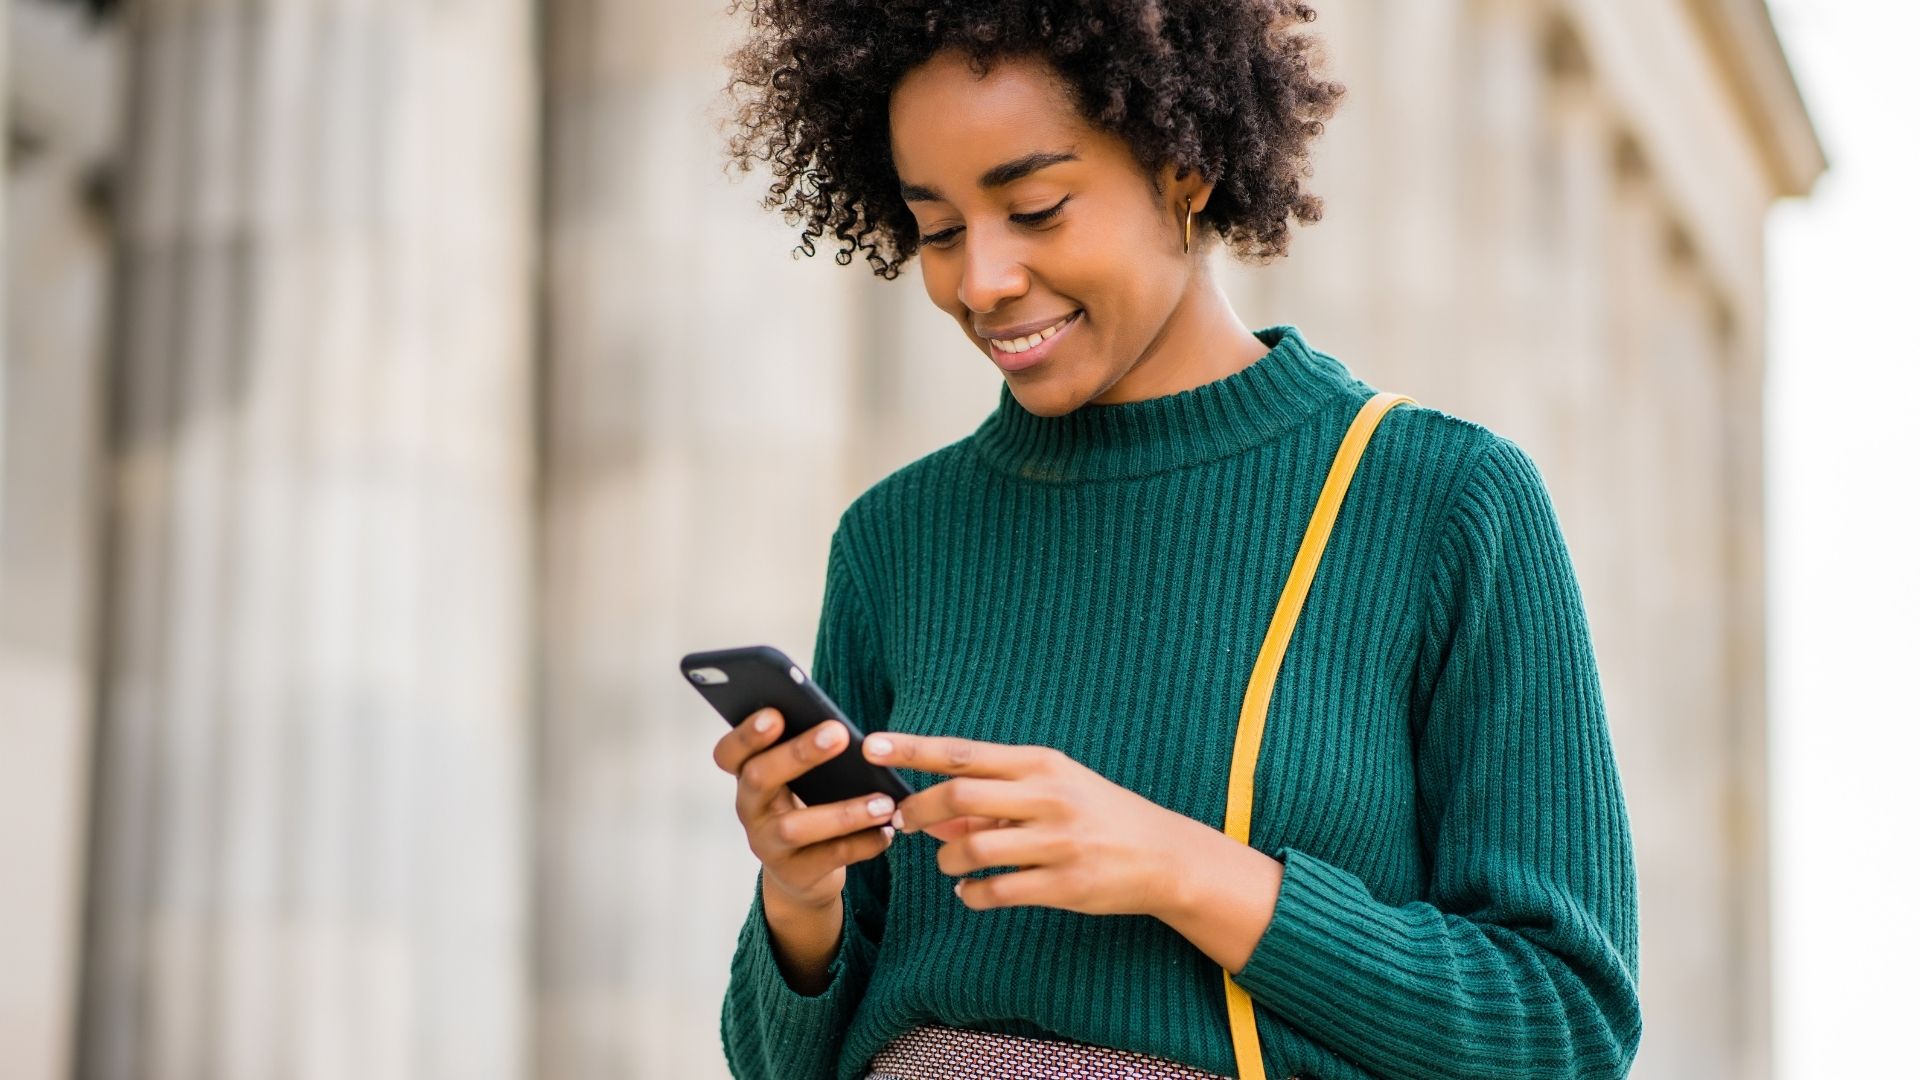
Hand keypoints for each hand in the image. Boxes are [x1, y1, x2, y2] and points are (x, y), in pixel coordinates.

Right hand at [712, 707, 897, 911]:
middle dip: (799, 755)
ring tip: (883, 802)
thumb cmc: (805, 807)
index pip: (729, 753)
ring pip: (794, 828)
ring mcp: (767, 845)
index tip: (775, 715)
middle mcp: (750, 809)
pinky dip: (862, 844)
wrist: (802, 873)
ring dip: (842, 813)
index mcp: (747, 776)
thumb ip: (806, 754)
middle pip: (759, 778)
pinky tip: (887, 831)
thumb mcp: (798, 780)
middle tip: (839, 734)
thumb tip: (840, 728)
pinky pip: (828, 858)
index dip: (746, 735)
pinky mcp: (794, 874)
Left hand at [863, 731, 1217, 917]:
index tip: (870, 746)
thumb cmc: (1098, 812)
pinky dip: (970, 894)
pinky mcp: (1063, 885)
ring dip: (945, 860)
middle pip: (958, 798)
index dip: (911, 750)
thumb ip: (997, 796)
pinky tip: (970, 892)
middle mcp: (1047, 797)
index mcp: (1041, 764)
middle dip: (918, 812)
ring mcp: (1057, 842)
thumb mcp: (1053, 787)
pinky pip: (995, 893)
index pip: (962, 753)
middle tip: (903, 821)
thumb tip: (937, 816)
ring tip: (948, 864)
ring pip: (971, 851)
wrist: (1162, 854)